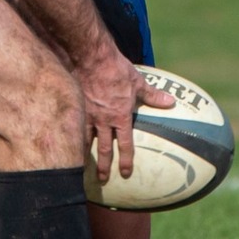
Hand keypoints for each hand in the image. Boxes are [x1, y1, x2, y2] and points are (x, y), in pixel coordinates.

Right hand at [78, 47, 172, 182]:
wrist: (92, 58)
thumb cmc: (117, 69)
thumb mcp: (138, 82)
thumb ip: (152, 95)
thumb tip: (170, 102)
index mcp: (120, 116)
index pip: (125, 143)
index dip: (126, 160)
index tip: (125, 173)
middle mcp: (104, 120)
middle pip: (104, 148)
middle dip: (104, 165)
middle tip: (103, 179)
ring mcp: (88, 115)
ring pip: (86, 141)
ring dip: (85, 156)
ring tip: (81, 168)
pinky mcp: (75, 107)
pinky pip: (73, 126)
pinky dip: (71, 138)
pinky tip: (67, 145)